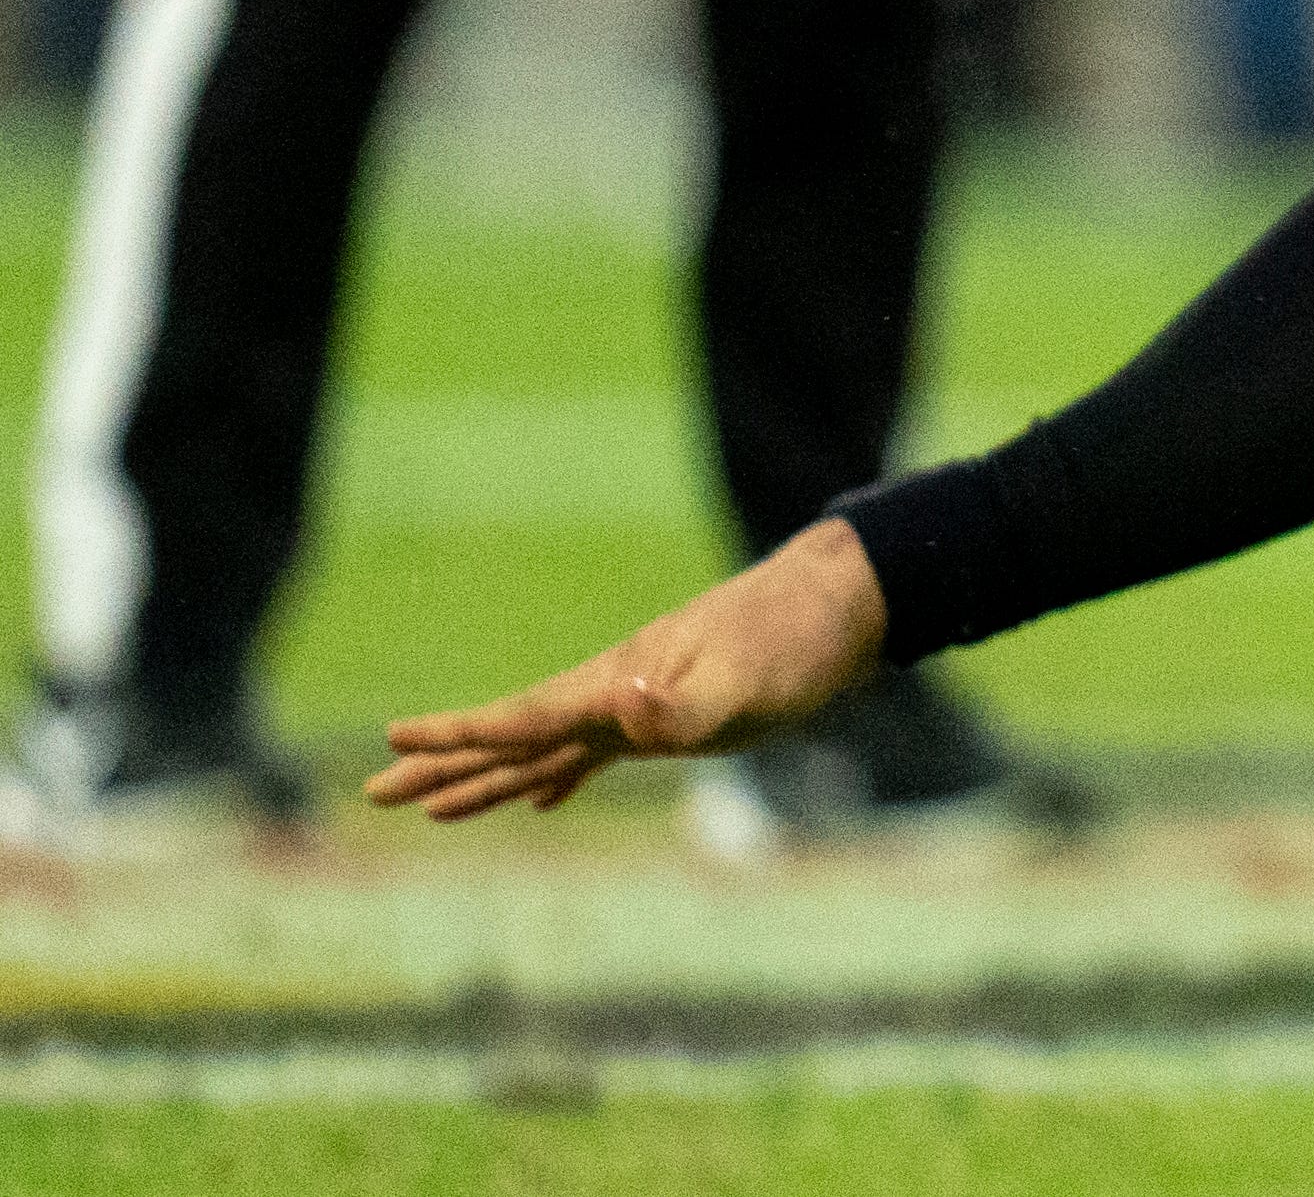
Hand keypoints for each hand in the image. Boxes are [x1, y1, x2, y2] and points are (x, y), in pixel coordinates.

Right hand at [363, 517, 888, 819]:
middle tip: (372, 791)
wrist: (844, 603)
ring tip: (429, 806)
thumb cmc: (795, 645)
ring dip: (486, 776)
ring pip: (543, 747)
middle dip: (443, 765)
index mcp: (618, 683)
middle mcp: (615, 691)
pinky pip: (593, 751)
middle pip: (512, 735)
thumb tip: (620, 712)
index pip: (523, 717)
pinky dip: (556, 776)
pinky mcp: (672, 712)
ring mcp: (639, 700)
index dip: (459, 735)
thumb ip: (684, 705)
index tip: (392, 739)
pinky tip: (538, 798)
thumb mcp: (747, 684)